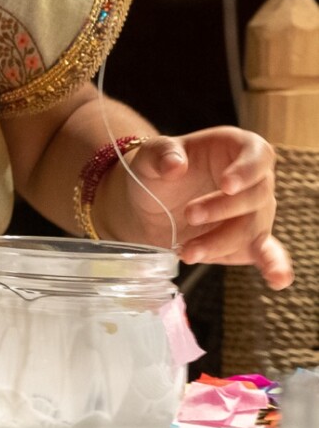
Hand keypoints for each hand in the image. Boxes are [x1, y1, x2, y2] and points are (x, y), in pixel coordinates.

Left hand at [100, 126, 291, 288]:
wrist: (150, 203)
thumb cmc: (157, 171)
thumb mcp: (150, 156)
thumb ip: (160, 154)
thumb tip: (174, 165)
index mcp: (237, 148)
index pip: (258, 155)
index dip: (246, 170)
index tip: (226, 185)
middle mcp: (254, 181)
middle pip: (255, 197)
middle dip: (222, 209)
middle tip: (189, 215)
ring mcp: (255, 213)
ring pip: (252, 230)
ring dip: (221, 243)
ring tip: (187, 252)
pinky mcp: (249, 242)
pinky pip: (268, 254)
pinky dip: (274, 266)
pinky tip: (277, 279)